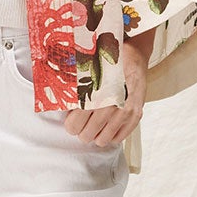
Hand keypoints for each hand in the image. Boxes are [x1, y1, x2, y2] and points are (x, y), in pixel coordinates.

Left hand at [60, 31, 151, 147]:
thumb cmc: (107, 66)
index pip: (74, 125)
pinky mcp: (136, 115)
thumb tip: (59, 107)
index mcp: (95, 95)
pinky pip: (118, 138)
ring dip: (97, 134)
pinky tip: (109, 124)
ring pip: (102, 140)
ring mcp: (125, 112)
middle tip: (83, 122)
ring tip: (96, 123)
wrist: (133, 56)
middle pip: (87, 135)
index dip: (71, 125)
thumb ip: (74, 92)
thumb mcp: (86, 74)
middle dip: (82, 130)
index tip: (72, 121)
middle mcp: (111, 105)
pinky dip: (111, 134)